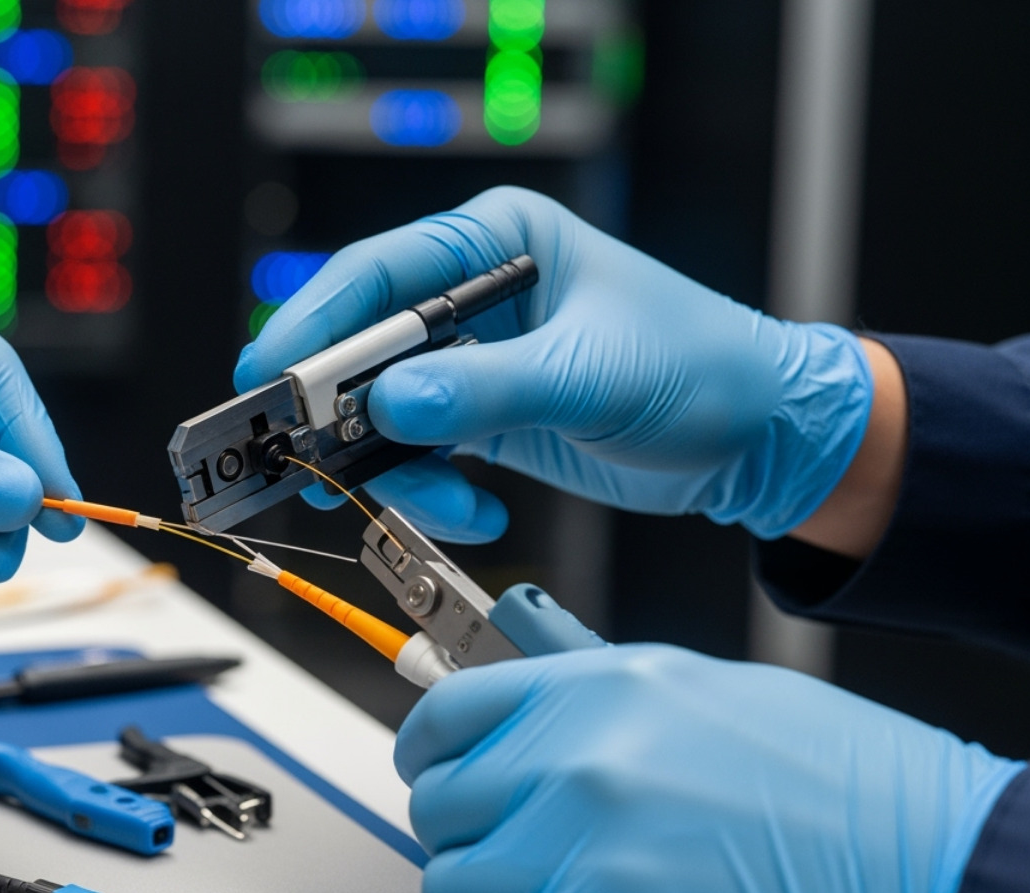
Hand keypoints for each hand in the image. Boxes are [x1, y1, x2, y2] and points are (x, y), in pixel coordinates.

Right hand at [235, 186, 872, 543]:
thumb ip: (487, 390)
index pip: (378, 275)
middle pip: (364, 349)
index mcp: (497, 244)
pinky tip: (480, 511)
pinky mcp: (483, 420)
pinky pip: (421, 458)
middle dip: (338, 412)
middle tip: (304, 457)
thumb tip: (388, 404)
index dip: (315, 325)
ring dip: (392, 470)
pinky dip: (434, 495)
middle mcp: (474, 300)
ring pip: (382, 416)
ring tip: (435, 505)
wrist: (758, 442)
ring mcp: (474, 365)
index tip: (271, 375)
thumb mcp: (591, 375)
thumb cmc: (704, 372)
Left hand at [395, 645, 1020, 892]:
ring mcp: (578, 853)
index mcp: (600, 689)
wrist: (933, 876)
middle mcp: (575, 760)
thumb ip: (594, 704)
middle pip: (441, 808)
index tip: (436, 774)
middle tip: (521, 854)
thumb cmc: (843, 789)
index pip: (446, 713)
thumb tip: (518, 723)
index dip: (430, 751)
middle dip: (471, 835)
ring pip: (454, 889)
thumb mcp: (705, 697)